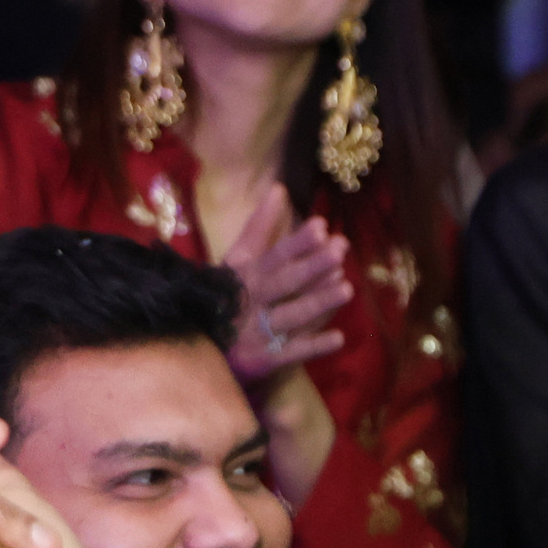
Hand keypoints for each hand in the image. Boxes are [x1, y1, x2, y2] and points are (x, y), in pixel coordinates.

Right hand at [217, 182, 353, 388]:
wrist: (199, 346)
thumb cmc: (227, 294)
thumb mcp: (238, 259)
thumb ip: (259, 227)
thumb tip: (280, 188)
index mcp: (245, 274)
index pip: (274, 255)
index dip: (297, 242)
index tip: (321, 226)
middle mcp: (251, 299)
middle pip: (285, 281)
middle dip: (312, 266)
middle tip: (340, 251)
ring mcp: (257, 330)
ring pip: (292, 315)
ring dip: (319, 302)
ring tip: (347, 289)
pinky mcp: (263, 358)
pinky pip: (292, 352)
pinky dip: (314, 346)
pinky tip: (339, 337)